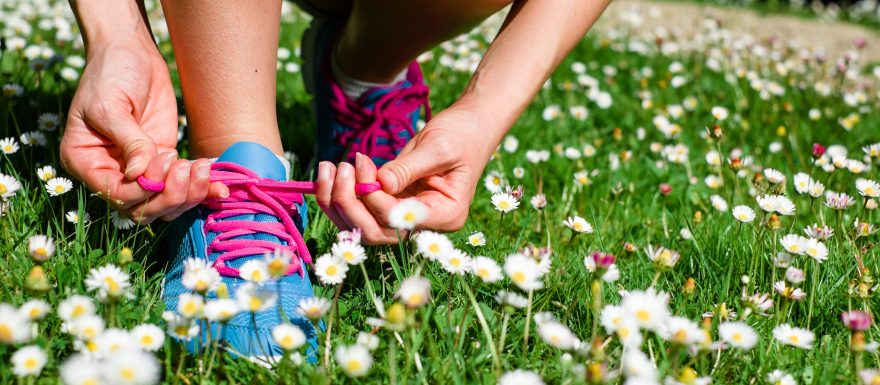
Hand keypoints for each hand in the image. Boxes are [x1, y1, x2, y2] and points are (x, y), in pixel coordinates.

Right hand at [60, 35, 226, 223]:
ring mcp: (140, 170)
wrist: (130, 52)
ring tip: (202, 167)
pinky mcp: (164, 162)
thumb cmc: (110, 74)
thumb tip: (140, 175)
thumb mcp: (111, 106)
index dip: (144, 189)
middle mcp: (111, 173)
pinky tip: (220, 187)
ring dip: (189, 194)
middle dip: (171, 195)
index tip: (164, 160)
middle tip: (188, 167)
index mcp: (86, 163)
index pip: (117, 195)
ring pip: (165, 205)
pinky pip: (182, 187)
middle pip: (143, 208)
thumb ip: (129, 141)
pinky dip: (202, 190)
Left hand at [315, 107, 493, 243]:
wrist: (470, 128)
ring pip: (362, 227)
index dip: (373, 199)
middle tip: (343, 167)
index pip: (399, 221)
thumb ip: (408, 168)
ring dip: (338, 202)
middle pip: (375, 232)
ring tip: (330, 167)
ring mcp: (407, 218)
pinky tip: (331, 173)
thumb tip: (378, 183)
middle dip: (350, 204)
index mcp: (445, 215)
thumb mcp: (437, 147)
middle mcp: (424, 225)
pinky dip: (340, 196)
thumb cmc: (461, 135)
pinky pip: (361, 212)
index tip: (363, 163)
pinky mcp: (393, 206)